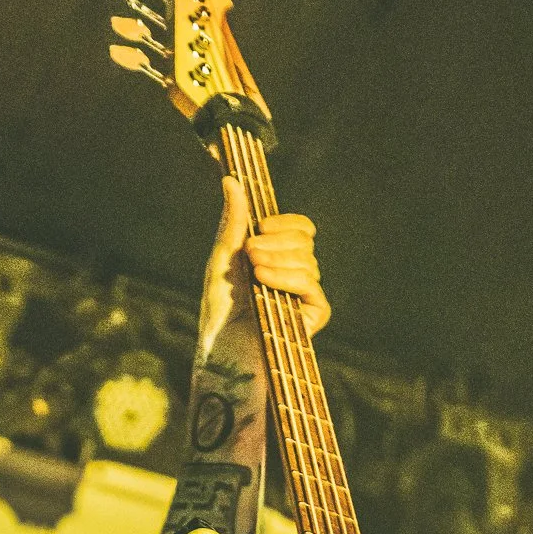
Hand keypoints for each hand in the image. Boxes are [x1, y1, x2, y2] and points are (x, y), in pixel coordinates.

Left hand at [208, 175, 330, 335]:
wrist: (222, 353)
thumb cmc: (219, 313)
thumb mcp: (222, 260)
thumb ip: (233, 222)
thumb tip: (231, 180)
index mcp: (277, 258)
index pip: (302, 228)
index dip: (286, 222)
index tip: (261, 227)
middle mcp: (294, 274)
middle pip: (304, 241)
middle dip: (276, 242)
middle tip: (249, 254)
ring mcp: (305, 296)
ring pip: (308, 261)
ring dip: (277, 261)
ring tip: (252, 272)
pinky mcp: (313, 316)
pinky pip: (311, 286)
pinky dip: (288, 279)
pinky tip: (264, 282)